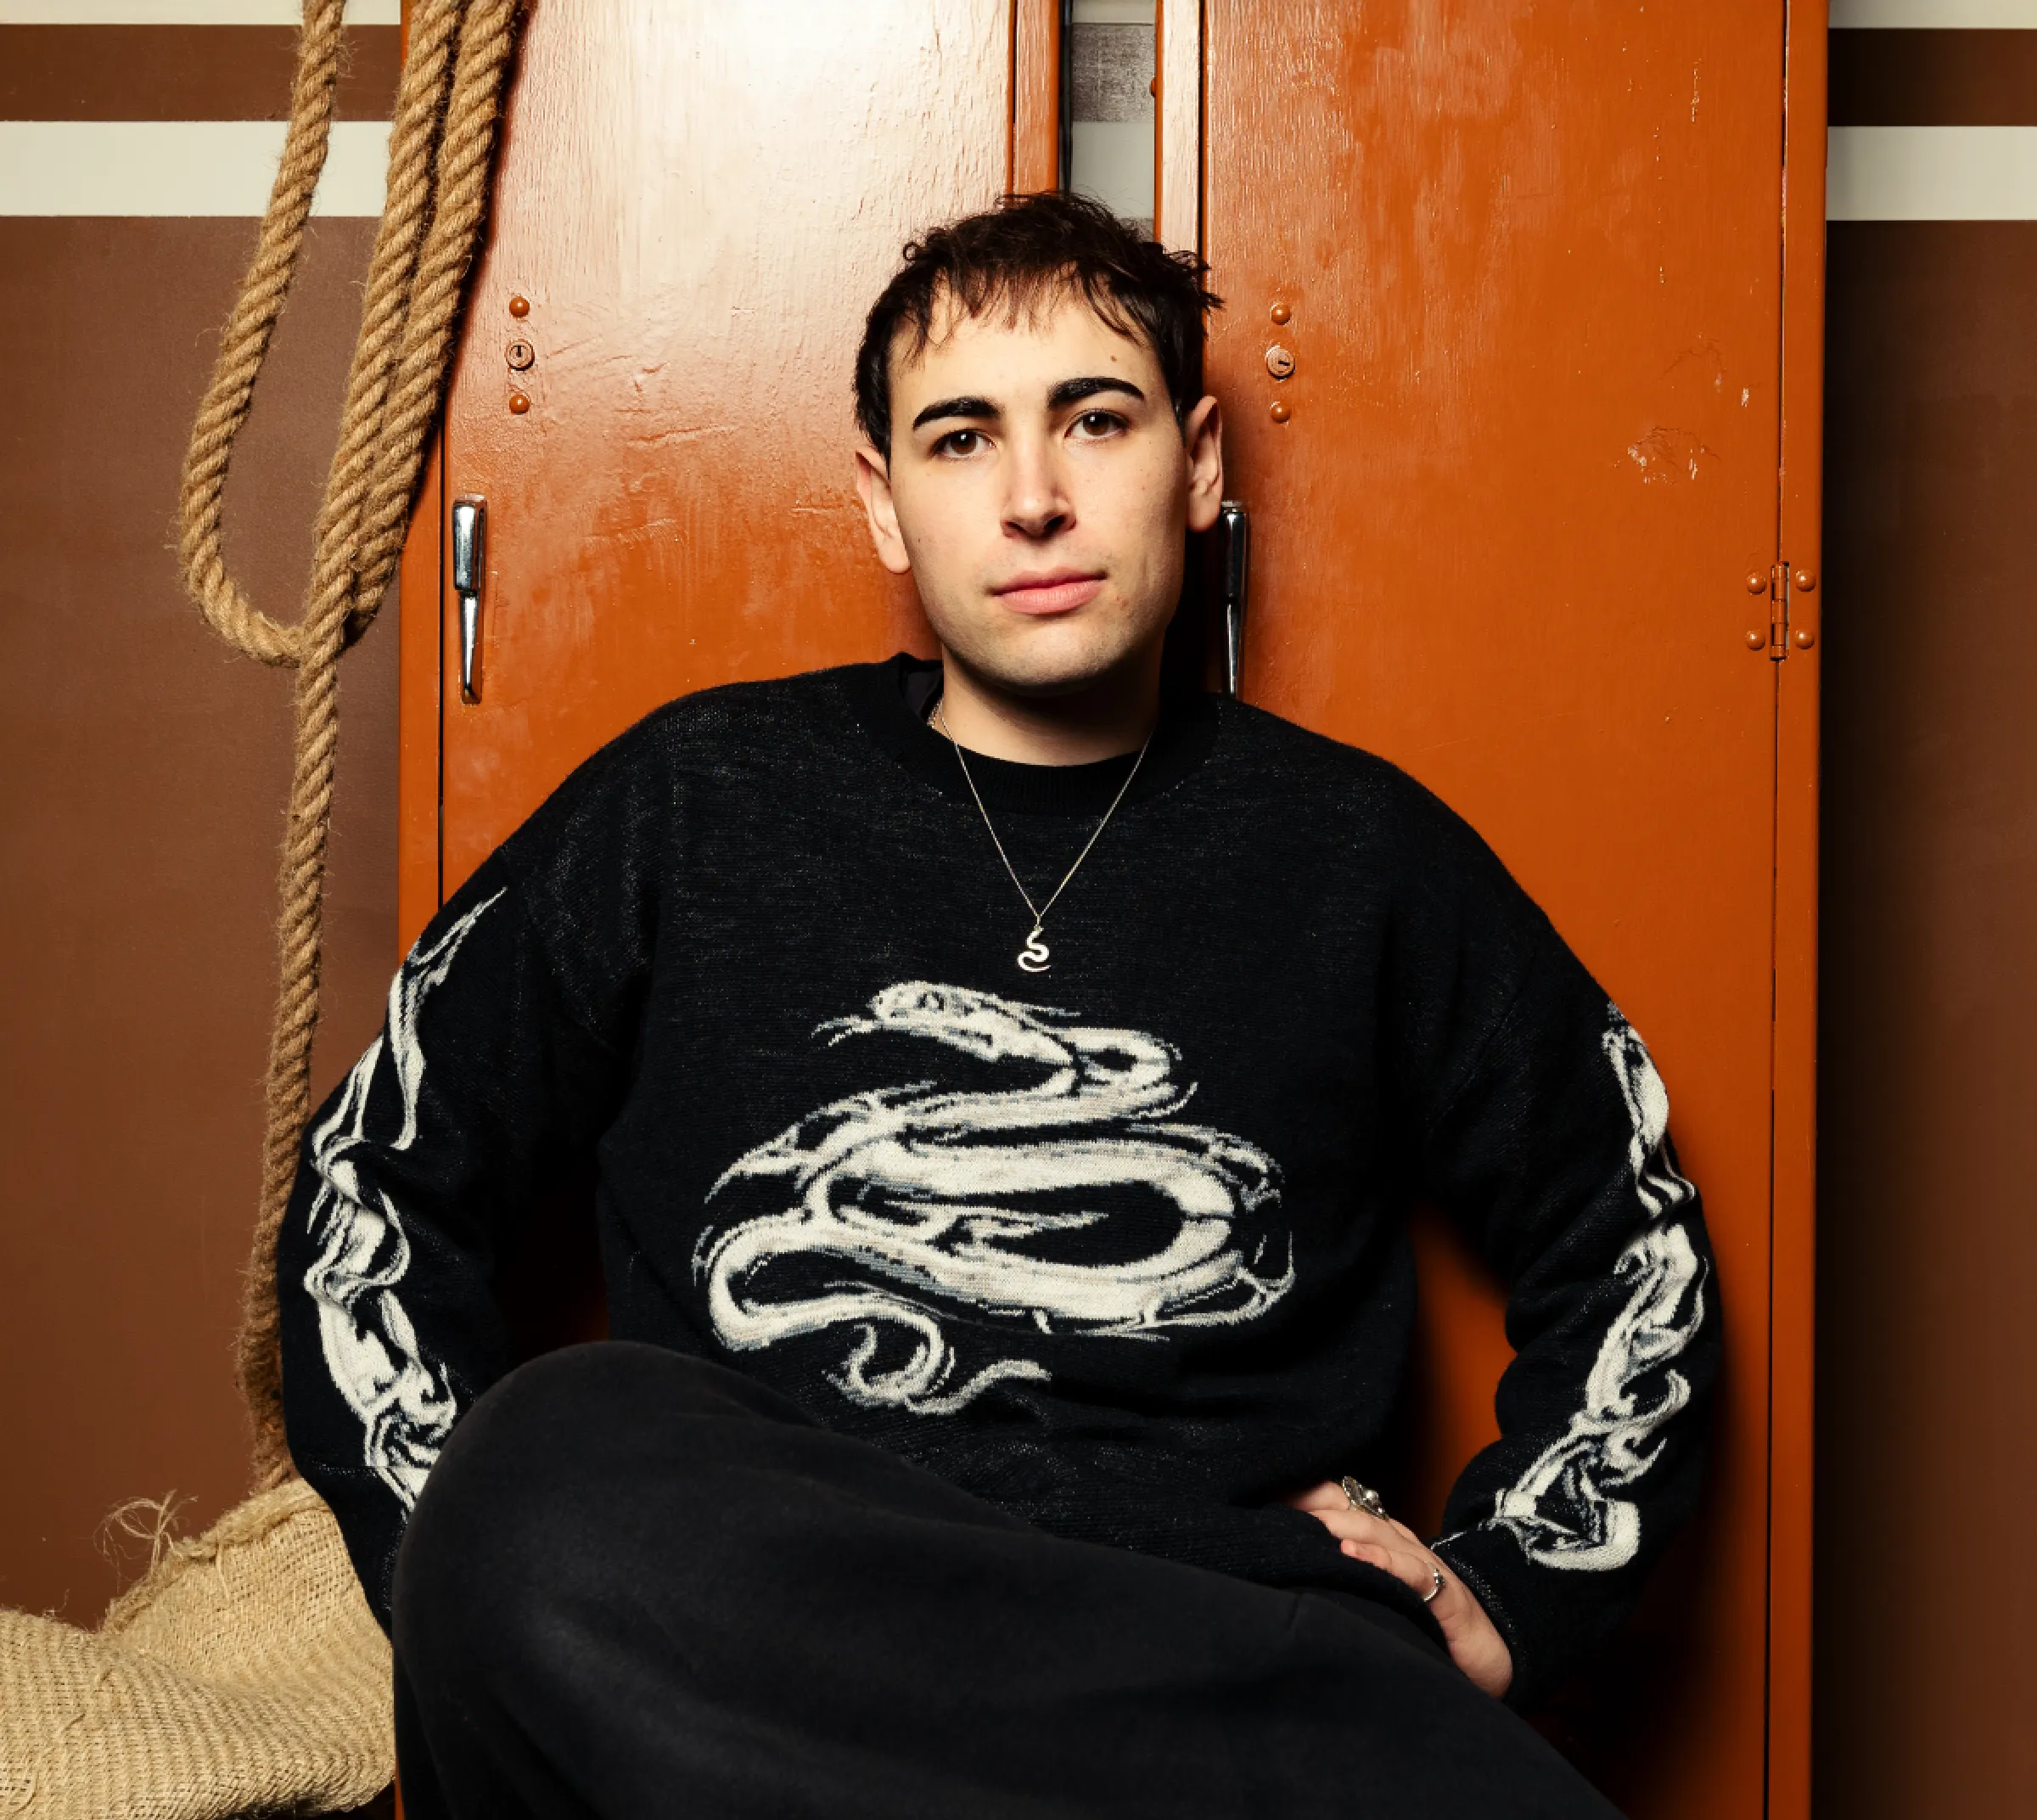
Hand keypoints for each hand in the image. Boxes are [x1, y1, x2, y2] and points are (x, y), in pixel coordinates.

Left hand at [1284, 1482, 1512, 1697]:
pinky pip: (1410, 1571)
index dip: (1303, 1498)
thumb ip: (1343, 1579)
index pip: (1339, 1507)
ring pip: (1377, 1533)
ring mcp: (1423, 1566)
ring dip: (1339, 1526)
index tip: (1260, 1495)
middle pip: (1350, 1512)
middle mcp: (1400, 1545)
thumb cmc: (1427, 1627)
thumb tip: (1287, 1572)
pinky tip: (1351, 1556)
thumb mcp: (1378, 1599)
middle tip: (1269, 1505)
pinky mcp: (1445, 1595)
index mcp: (1383, 1542)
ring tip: (1306, 1525)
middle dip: (1311, 1506)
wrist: (1494, 1654)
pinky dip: (1380, 1560)